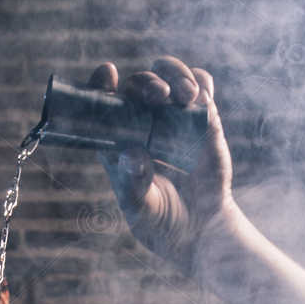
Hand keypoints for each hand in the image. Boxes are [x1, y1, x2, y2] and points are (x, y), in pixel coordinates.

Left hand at [87, 56, 242, 273]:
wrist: (201, 230)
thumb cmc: (161, 222)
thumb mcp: (141, 209)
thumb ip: (134, 183)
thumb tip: (133, 154)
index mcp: (118, 140)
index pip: (103, 103)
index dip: (101, 84)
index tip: (107, 73)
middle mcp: (143, 122)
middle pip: (139, 84)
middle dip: (147, 82)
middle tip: (159, 95)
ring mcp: (173, 117)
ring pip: (169, 75)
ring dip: (176, 76)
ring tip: (186, 96)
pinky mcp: (203, 118)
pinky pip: (201, 87)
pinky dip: (201, 83)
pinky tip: (201, 95)